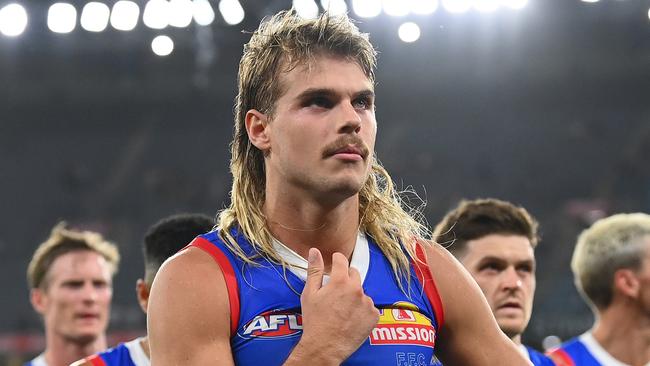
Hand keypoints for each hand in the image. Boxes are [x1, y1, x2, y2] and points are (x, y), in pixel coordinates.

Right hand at [289, 248, 379, 364]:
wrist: (325, 347)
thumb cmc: (315, 321)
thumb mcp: (309, 294)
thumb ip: (314, 270)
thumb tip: (315, 251)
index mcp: (340, 281)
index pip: (341, 260)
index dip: (336, 260)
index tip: (334, 264)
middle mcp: (356, 289)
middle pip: (354, 274)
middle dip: (345, 279)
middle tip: (336, 292)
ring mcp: (367, 303)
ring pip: (361, 292)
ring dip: (354, 296)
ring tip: (343, 310)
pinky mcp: (374, 315)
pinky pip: (369, 307)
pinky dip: (362, 310)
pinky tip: (351, 318)